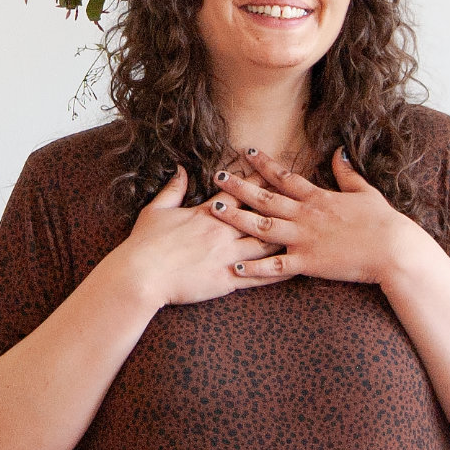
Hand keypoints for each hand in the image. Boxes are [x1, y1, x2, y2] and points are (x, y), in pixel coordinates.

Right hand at [110, 165, 290, 308]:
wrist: (140, 276)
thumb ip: (172, 189)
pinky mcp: (226, 281)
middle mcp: (222, 232)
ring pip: (266, 245)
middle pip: (261, 215)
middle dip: (285, 205)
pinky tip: (297, 268)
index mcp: (207, 214)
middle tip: (306, 197)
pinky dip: (279, 272)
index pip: (240, 194)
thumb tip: (181, 169)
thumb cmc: (144, 244)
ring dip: (288, 238)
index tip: (278, 171)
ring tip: (309, 232)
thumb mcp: (156, 210)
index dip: (260, 182)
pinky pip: (259, 276)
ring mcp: (227, 257)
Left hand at [206, 147, 438, 286]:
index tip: (245, 151)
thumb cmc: (383, 222)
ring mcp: (304, 239)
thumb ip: (346, 173)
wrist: (394, 250)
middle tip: (217, 177)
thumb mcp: (365, 192)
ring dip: (237, 218)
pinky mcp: (308, 263)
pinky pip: (276, 266)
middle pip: (266, 198)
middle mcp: (306, 215)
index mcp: (318, 198)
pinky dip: (255, 268)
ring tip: (215, 211)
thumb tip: (338, 152)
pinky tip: (236, 267)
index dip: (264, 163)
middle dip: (239, 187)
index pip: (285, 176)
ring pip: (263, 226)